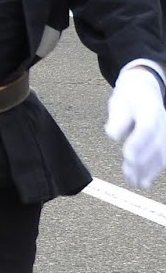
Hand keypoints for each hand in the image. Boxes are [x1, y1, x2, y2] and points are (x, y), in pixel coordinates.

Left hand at [106, 66, 165, 188]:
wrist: (145, 88)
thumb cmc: (130, 96)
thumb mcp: (119, 101)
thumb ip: (117, 118)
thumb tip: (112, 134)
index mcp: (149, 110)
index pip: (147, 128)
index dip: (139, 143)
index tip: (128, 157)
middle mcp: (162, 122)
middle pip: (156, 144)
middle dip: (143, 162)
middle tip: (129, 176)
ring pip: (162, 153)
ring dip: (149, 170)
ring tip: (136, 183)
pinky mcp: (165, 139)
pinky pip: (163, 156)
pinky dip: (154, 170)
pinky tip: (144, 181)